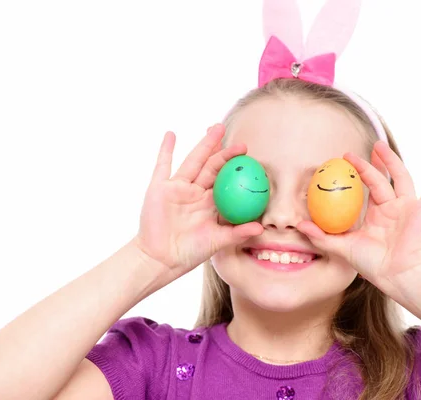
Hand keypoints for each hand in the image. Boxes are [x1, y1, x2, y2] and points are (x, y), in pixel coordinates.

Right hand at [134, 124, 262, 273]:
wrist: (160, 258)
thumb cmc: (189, 253)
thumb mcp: (216, 242)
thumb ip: (237, 233)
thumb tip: (261, 229)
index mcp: (210, 203)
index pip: (227, 180)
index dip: (237, 168)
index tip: (251, 158)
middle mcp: (196, 192)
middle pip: (212, 166)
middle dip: (225, 151)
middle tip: (240, 141)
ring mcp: (178, 188)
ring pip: (194, 161)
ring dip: (204, 144)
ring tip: (215, 127)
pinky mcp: (160, 187)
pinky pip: (163, 165)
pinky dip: (166, 149)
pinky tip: (171, 134)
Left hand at [297, 141, 420, 289]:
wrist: (398, 276)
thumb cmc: (373, 265)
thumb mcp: (343, 248)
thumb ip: (321, 236)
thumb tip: (299, 225)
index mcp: (376, 216)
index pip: (364, 190)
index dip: (353, 177)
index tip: (340, 164)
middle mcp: (392, 209)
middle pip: (380, 180)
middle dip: (368, 164)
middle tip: (351, 152)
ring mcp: (408, 207)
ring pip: (400, 177)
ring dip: (391, 160)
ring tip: (379, 145)